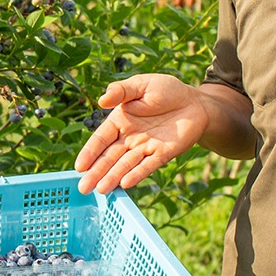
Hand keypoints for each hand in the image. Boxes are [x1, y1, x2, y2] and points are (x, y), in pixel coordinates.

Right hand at [75, 74, 208, 194]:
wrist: (195, 102)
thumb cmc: (167, 90)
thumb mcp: (142, 84)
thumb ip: (122, 91)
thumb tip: (102, 100)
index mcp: (121, 120)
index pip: (101, 139)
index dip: (90, 152)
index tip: (79, 167)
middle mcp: (130, 137)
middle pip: (110, 157)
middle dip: (96, 172)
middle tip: (83, 188)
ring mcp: (146, 147)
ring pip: (126, 164)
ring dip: (113, 176)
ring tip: (101, 190)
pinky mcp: (162, 153)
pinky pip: (148, 166)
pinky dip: (137, 174)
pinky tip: (125, 184)